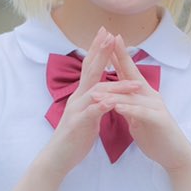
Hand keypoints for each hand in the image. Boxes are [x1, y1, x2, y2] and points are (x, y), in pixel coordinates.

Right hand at [43, 27, 138, 174]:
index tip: (106, 33)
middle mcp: (78, 98)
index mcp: (82, 95)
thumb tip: (105, 94)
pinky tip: (112, 102)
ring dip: (115, 85)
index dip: (97, 50)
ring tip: (132, 82)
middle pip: (89, 70)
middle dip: (100, 52)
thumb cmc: (75, 136)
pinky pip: (92, 112)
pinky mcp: (79, 124)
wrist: (58, 157)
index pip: (89, 67)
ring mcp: (77, 110)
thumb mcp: (87, 115)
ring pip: (96, 91)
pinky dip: (102, 106)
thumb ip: (95, 102)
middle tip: (109, 35)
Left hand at [93, 35, 190, 172]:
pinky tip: (117, 107)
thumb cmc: (155, 136)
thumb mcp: (136, 118)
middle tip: (107, 41)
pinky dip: (129, 109)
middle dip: (119, 58)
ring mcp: (156, 107)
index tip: (107, 40)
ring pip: (132, 95)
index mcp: (143, 94)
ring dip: (114, 90)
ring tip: (97, 88)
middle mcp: (150, 96)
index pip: (128, 72)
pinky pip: (141, 113)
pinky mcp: (159, 120)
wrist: (174, 154)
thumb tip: (115, 98)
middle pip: (132, 74)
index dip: (118, 56)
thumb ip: (127, 106)